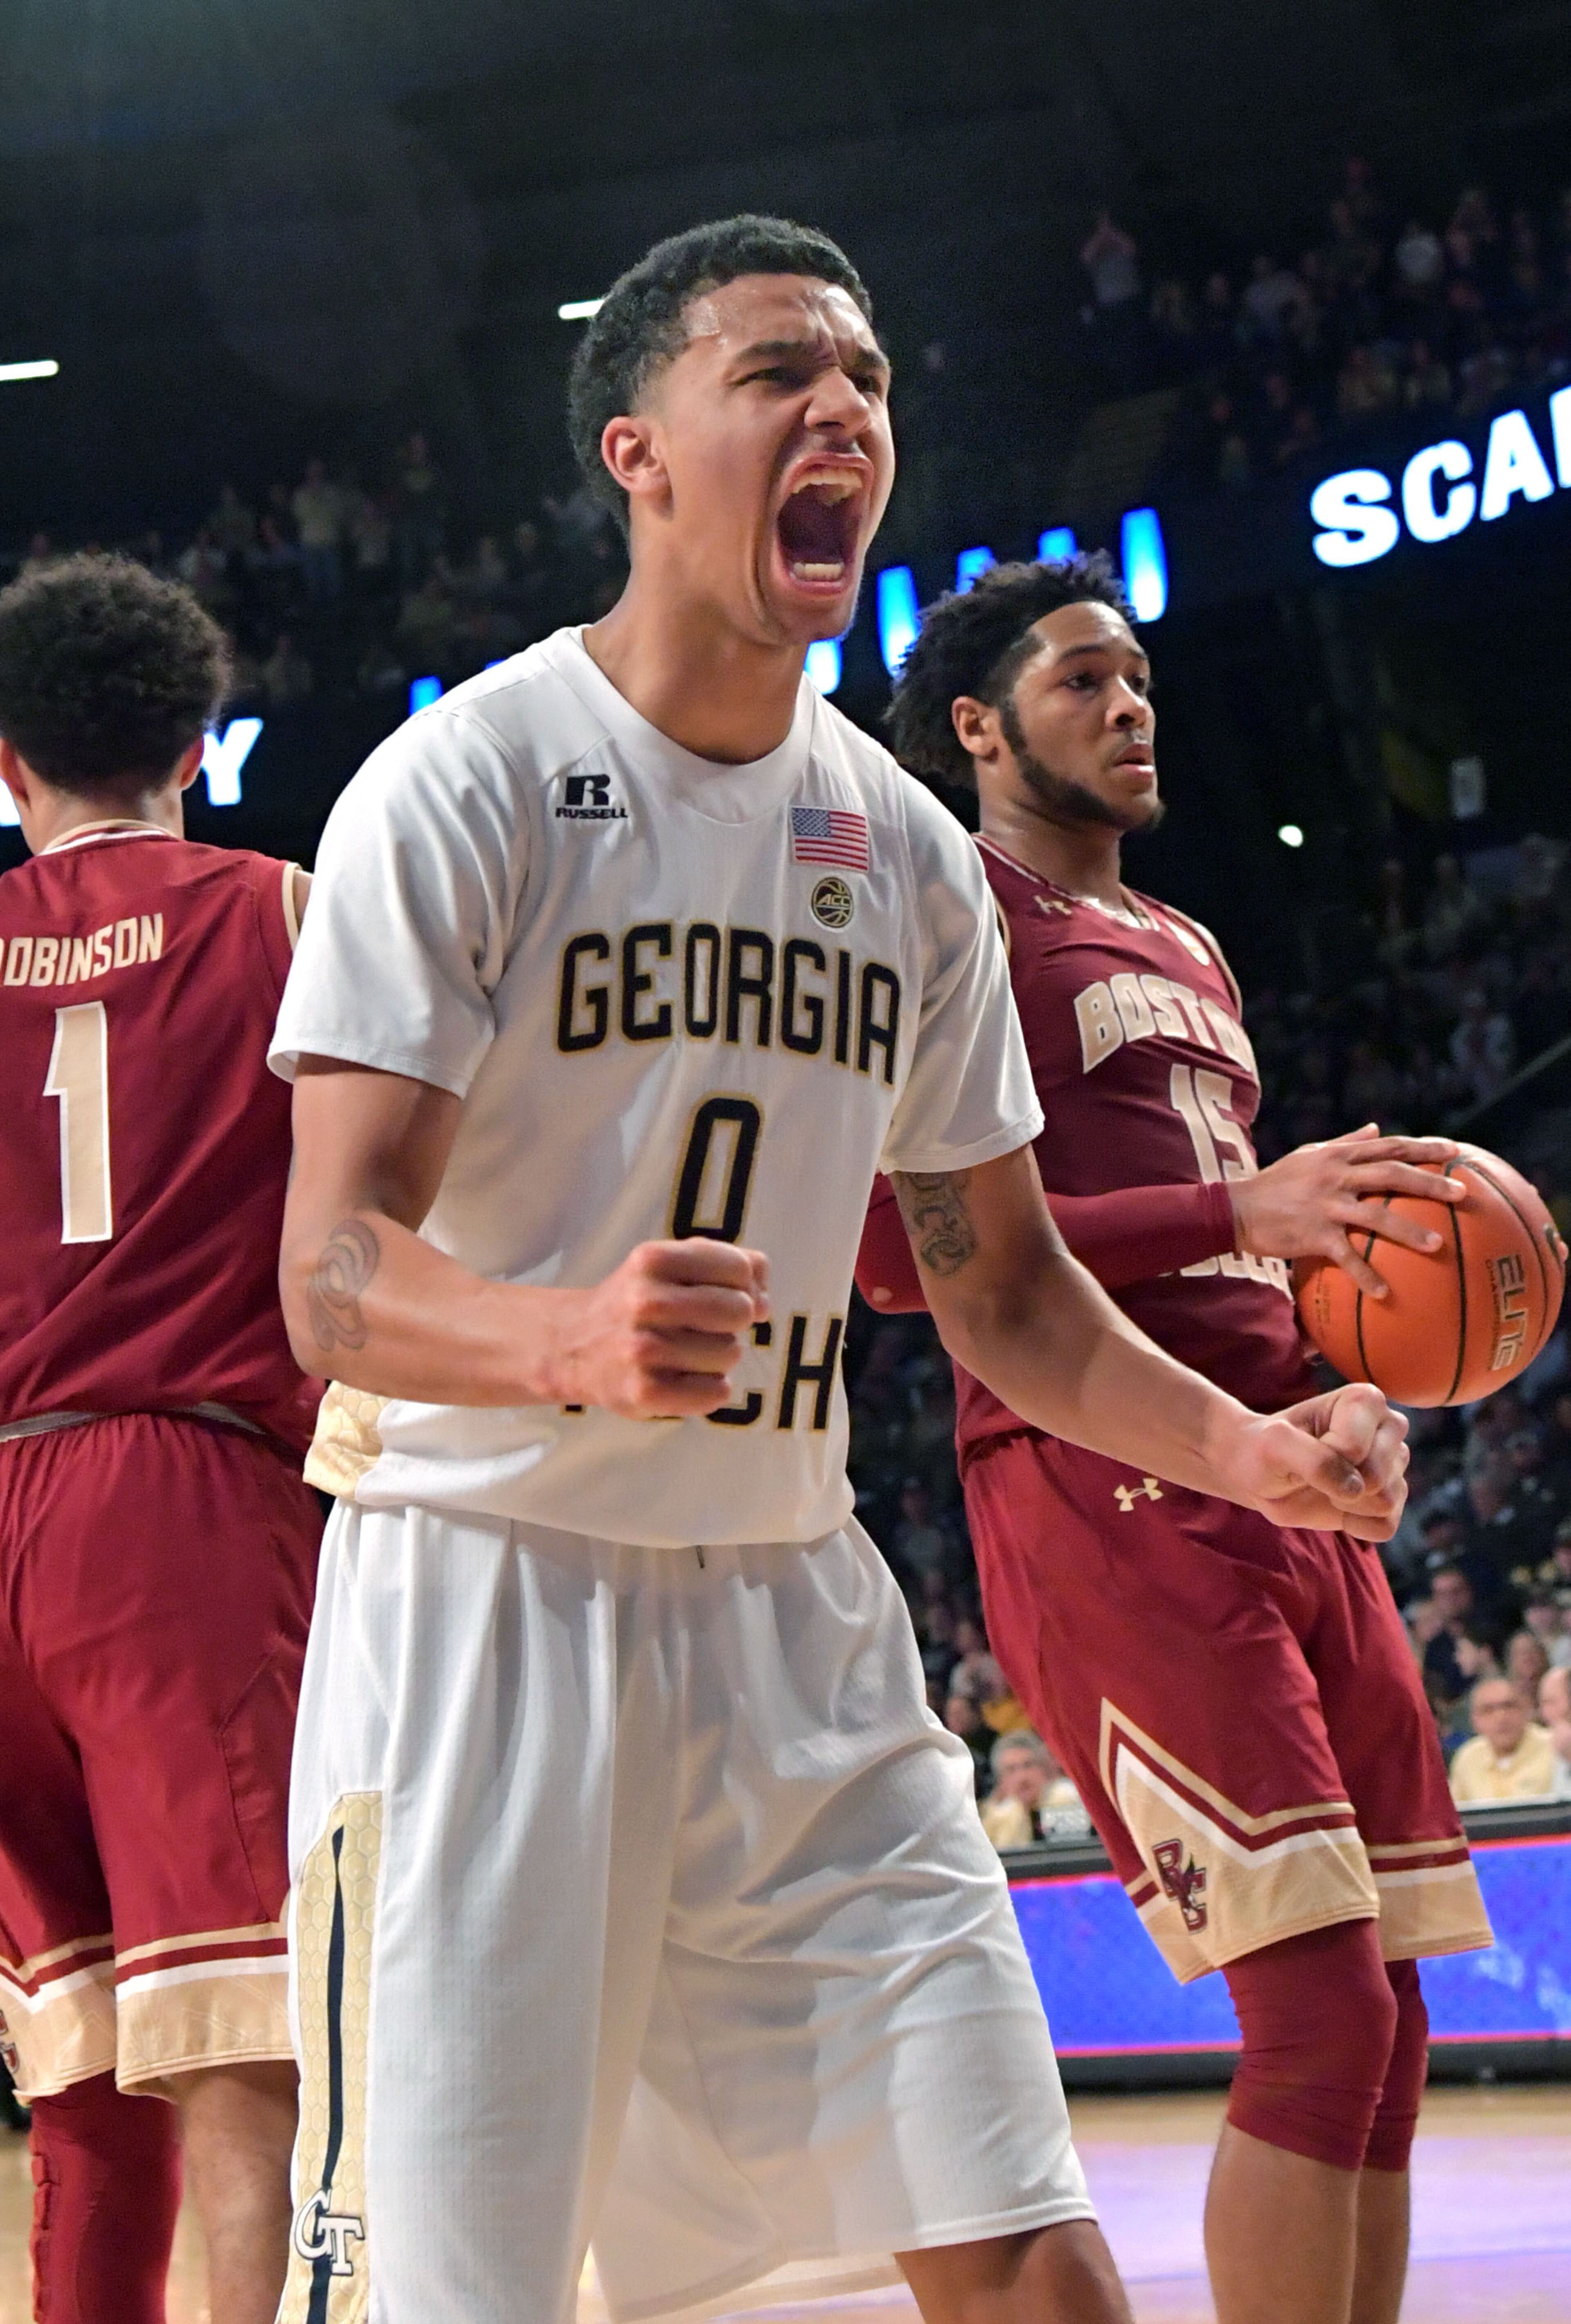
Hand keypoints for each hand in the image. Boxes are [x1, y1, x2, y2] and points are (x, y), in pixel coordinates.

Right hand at [547, 1240, 769, 1418]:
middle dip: (735, 1320)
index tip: (727, 1293)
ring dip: (721, 1356)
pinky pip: (716, 1392)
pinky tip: (687, 1378)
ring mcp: (642, 1349)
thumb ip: (727, 1261)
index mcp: (653, 1259)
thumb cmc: (639, 1301)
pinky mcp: (644, 1393)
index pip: (738, 1268)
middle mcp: (645, 1301)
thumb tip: (764, 1294)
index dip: (745, 1284)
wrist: (575, 1347)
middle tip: (709, 1326)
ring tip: (691, 1352)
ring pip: (731, 1353)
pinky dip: (712, 1389)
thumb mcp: (671, 1264)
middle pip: (739, 1310)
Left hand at [1211, 1381, 1409, 1539]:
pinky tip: (1339, 1506)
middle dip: (1337, 1485)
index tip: (1303, 1450)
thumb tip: (1354, 1489)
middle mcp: (1389, 1427)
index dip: (1322, 1459)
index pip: (1353, 1448)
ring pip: (1385, 1501)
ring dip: (1346, 1505)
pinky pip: (1386, 1526)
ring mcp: (1395, 1463)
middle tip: (1315, 1474)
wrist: (1263, 1476)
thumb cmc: (1267, 1451)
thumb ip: (1312, 1459)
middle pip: (1377, 1477)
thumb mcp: (1274, 1444)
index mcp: (1366, 1401)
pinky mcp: (1394, 1497)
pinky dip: (1355, 1525)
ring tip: (1327, 1487)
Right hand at [1230, 1124, 1465, 1296]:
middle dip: (1429, 1182)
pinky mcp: (1314, 1234)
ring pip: (1375, 1215)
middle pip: (1391, 1174)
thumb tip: (1376, 1127)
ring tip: (1438, 1244)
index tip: (1455, 1150)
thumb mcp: (1309, 1155)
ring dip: (1408, 1229)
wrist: (1236, 1208)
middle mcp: (1336, 1176)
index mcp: (1338, 1156)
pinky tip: (1384, 1293)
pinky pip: (1346, 1256)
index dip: (1423, 1147)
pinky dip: (1366, 1275)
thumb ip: (1345, 1142)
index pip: (1388, 1146)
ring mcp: (1326, 1205)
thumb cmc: (1276, 1182)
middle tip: (1462, 1193)